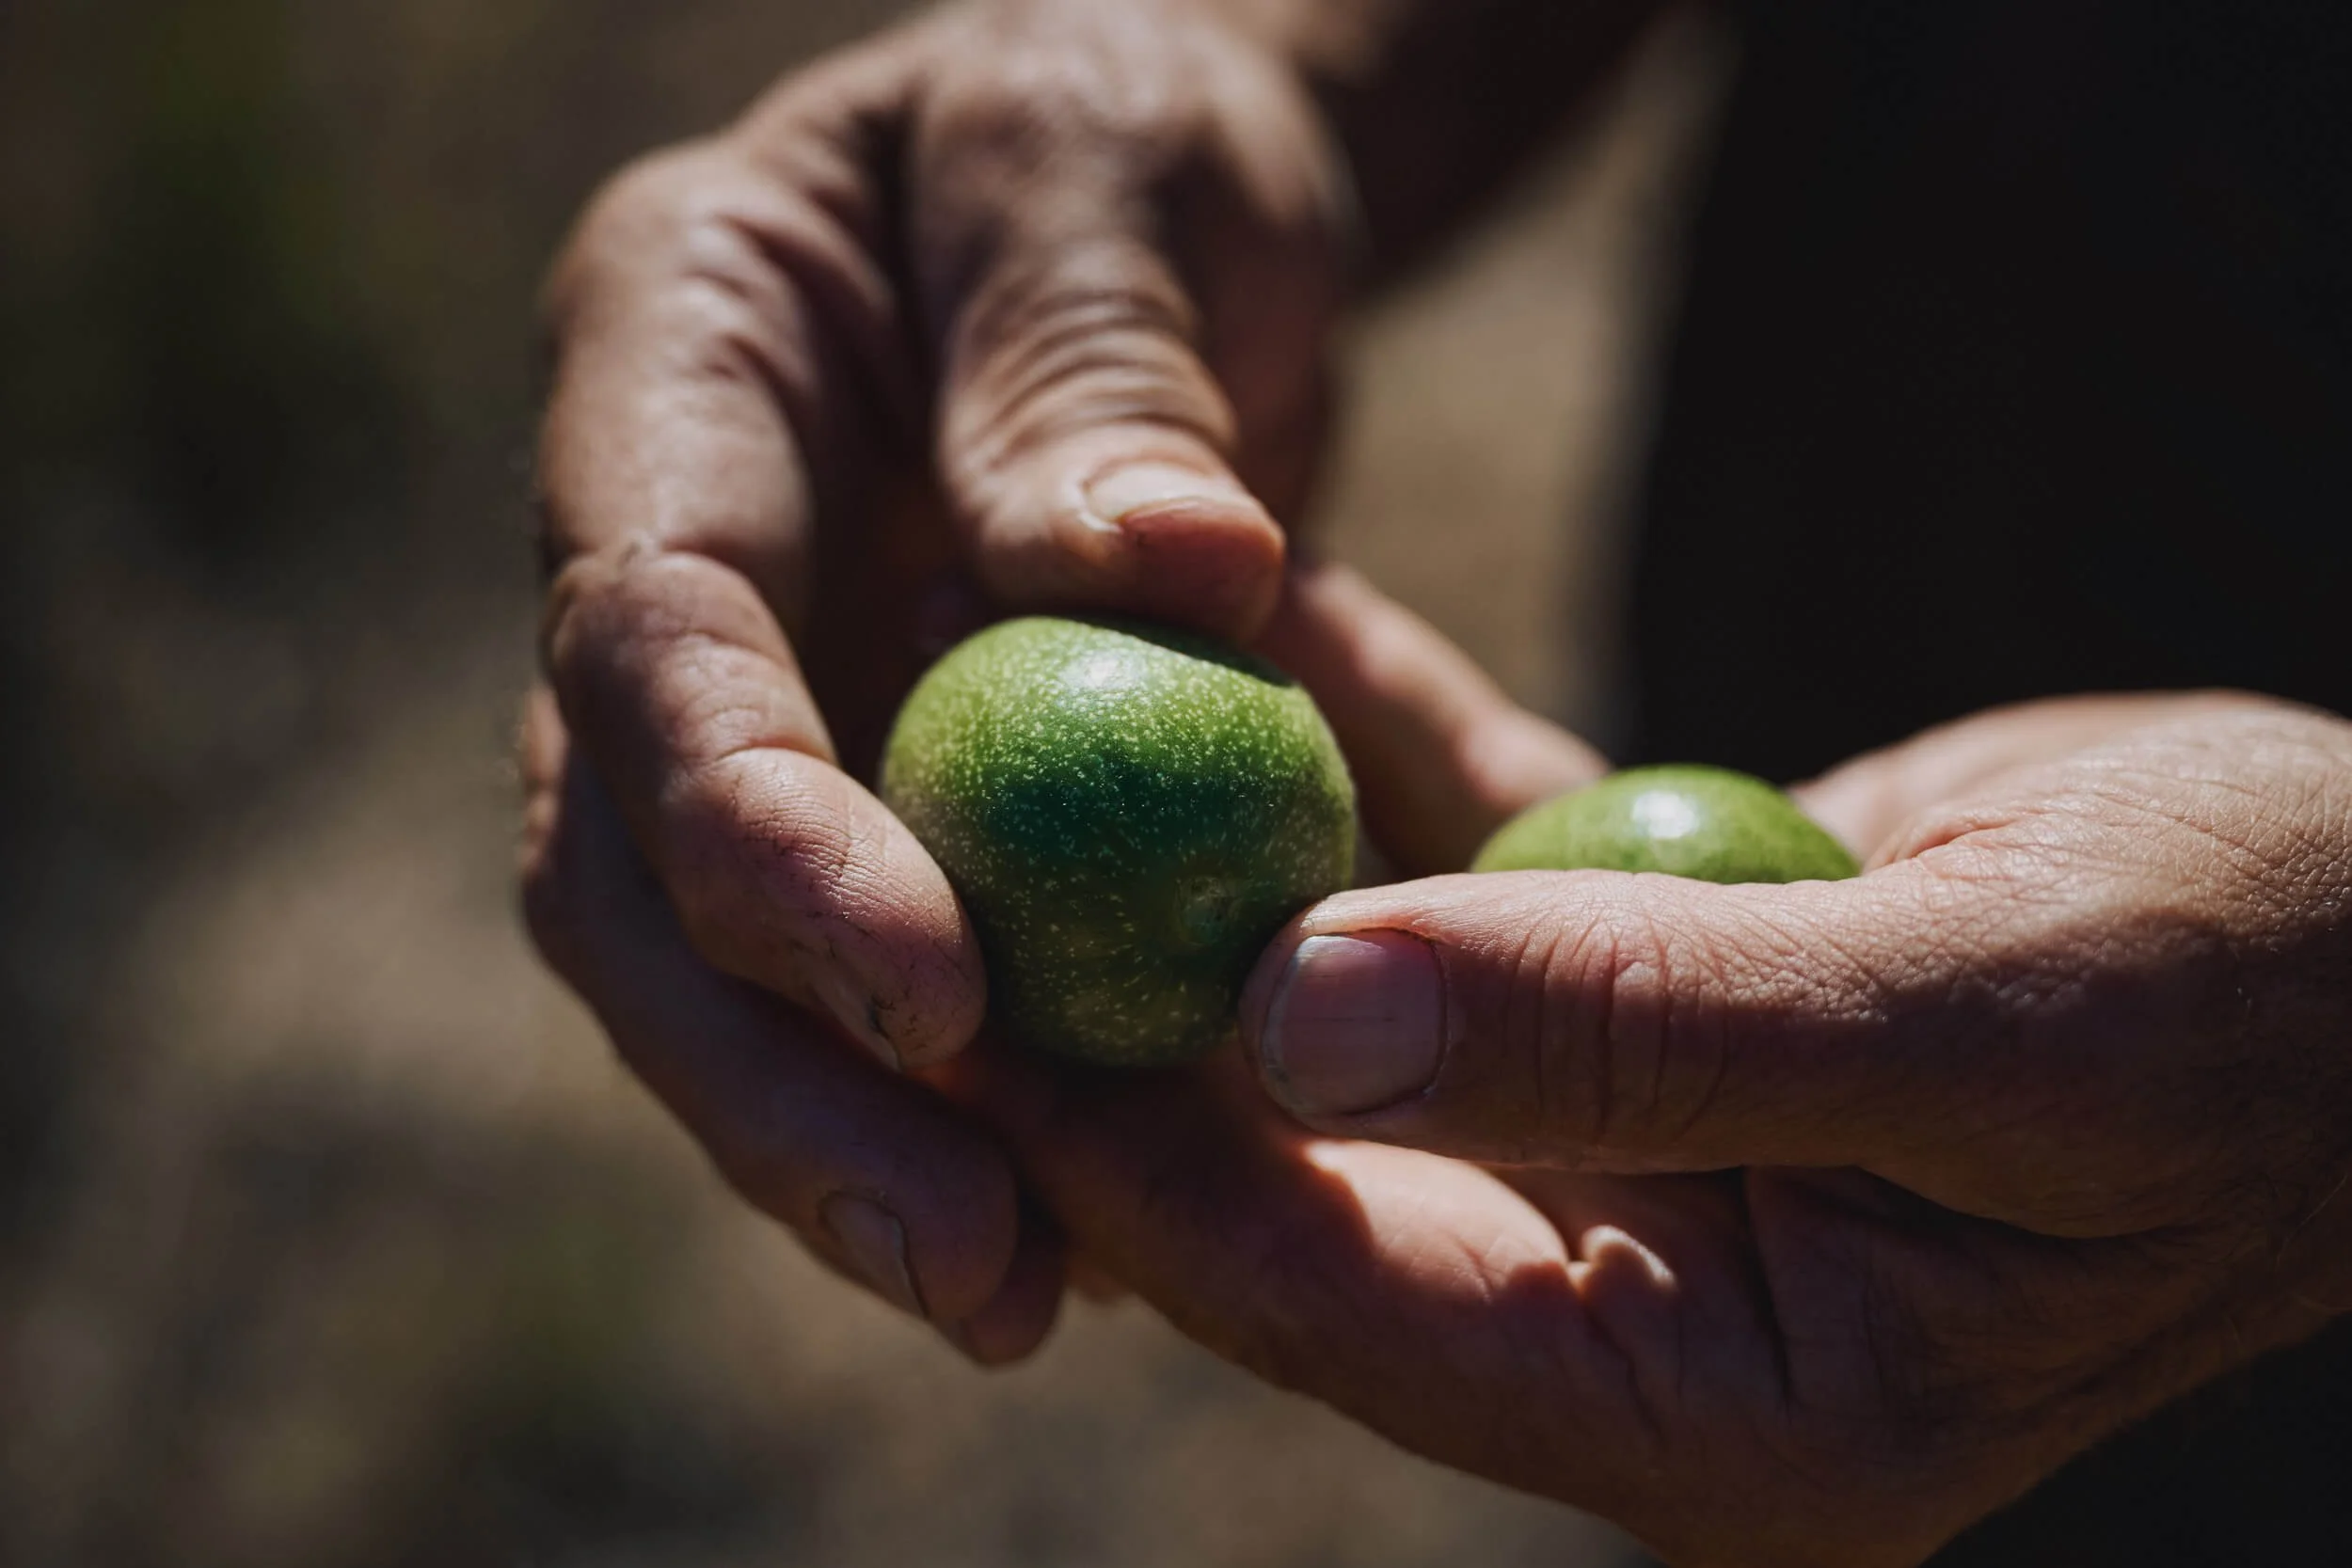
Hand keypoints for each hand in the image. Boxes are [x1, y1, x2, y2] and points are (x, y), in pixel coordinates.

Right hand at [521, 0, 1349, 1356]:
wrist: (1156, 189)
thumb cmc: (1120, 120)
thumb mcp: (1119, 163)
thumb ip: (1106, 356)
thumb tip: (1179, 581)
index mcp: (674, 370)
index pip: (652, 633)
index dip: (757, 831)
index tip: (934, 988)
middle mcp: (683, 569)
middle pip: (641, 874)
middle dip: (780, 1082)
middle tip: (972, 1262)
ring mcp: (779, 699)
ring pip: (753, 972)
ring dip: (879, 1150)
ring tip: (1032, 1302)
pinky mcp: (902, 796)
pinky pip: (928, 971)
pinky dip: (1019, 1100)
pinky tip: (1136, 1218)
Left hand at [974, 691, 2351, 1563]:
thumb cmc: (2274, 992)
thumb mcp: (1992, 1017)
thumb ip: (1652, 1031)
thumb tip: (1298, 1018)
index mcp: (1722, 1405)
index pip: (1354, 1308)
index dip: (1150, 1168)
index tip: (966, 1018)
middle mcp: (1644, 1290)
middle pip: (1314, 1171)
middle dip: (1133, 1022)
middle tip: (943, 855)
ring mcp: (1633, 1140)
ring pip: (1366, 1006)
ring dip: (1233, 855)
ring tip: (1053, 700)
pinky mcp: (1648, 986)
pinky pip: (1470, 868)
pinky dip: (1383, 751)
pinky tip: (1265, 625)